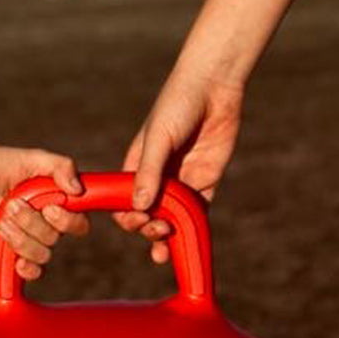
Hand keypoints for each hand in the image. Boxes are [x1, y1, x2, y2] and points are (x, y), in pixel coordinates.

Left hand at [0, 142, 88, 280]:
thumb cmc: (1, 163)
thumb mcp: (34, 158)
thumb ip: (60, 166)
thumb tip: (77, 190)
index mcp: (58, 202)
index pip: (79, 224)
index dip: (67, 221)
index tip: (48, 207)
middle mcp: (47, 223)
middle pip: (54, 239)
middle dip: (31, 223)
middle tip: (13, 204)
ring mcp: (30, 238)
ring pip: (41, 254)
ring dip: (20, 238)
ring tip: (3, 219)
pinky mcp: (11, 251)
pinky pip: (31, 271)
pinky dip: (26, 268)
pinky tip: (16, 260)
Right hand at [114, 70, 243, 263]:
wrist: (214, 87)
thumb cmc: (177, 105)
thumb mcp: (159, 137)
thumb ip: (149, 171)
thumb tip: (139, 207)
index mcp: (137, 164)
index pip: (125, 199)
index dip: (127, 215)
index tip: (137, 220)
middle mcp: (157, 175)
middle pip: (147, 212)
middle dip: (147, 226)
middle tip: (158, 228)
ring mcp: (182, 179)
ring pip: (171, 216)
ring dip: (166, 236)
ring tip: (165, 250)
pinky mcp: (206, 180)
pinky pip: (196, 210)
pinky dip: (191, 228)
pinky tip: (188, 242)